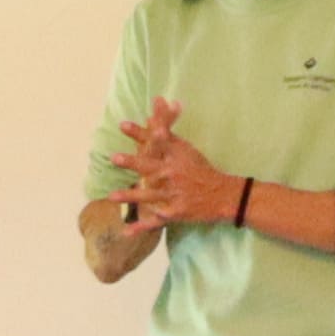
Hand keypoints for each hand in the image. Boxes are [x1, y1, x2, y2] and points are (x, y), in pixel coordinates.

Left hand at [109, 105, 238, 230]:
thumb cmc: (200, 169)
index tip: (122, 125)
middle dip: (133, 163)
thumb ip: (167, 132)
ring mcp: (174, 195)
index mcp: (176, 157)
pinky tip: (126, 231)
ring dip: (131, 196)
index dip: (140, 133)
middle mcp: (174, 174)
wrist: (223, 195)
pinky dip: (141, 227)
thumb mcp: (185, 149)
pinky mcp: (175, 212)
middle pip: (151, 167)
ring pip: (149, 195)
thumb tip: (158, 105)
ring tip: (111, 196)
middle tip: (114, 158)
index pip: (157, 141)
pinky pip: (155, 221)